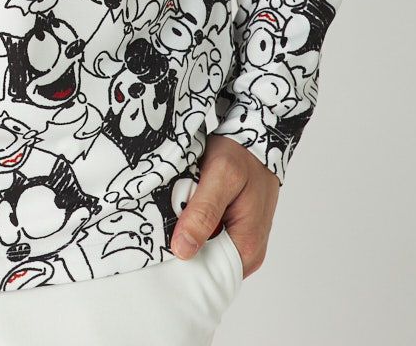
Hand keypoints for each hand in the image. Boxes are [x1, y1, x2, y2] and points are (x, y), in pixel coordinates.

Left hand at [170, 134, 279, 277]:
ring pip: (204, 249)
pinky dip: (192, 225)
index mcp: (247, 248)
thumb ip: (203, 213)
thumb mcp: (221, 177)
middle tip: (159, 227)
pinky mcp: (232, 229)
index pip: (208, 275)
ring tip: (169, 215)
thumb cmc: (241, 156)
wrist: (257, 139)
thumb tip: (183, 251)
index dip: (181, 264)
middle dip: (181, 247)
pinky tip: (181, 209)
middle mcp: (247, 252)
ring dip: (186, 234)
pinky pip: (207, 236)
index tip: (158, 249)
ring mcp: (240, 241)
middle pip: (205, 264)